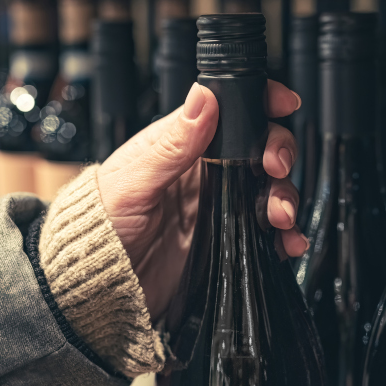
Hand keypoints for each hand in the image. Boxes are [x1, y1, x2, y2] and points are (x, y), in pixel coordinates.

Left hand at [97, 81, 307, 320]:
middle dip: (279, 153)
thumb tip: (202, 98)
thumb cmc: (100, 228)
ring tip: (280, 216)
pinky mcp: (226, 239)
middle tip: (275, 169)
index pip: (229, 111)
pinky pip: (266, 232)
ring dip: (284, 197)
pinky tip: (287, 242)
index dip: (260, 103)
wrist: (98, 286)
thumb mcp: (133, 182)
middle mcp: (204, 171)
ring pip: (268, 189)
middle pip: (259, 148)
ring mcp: (218, 205)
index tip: (282, 105)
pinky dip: (284, 236)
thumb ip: (171, 144)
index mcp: (180, 145)